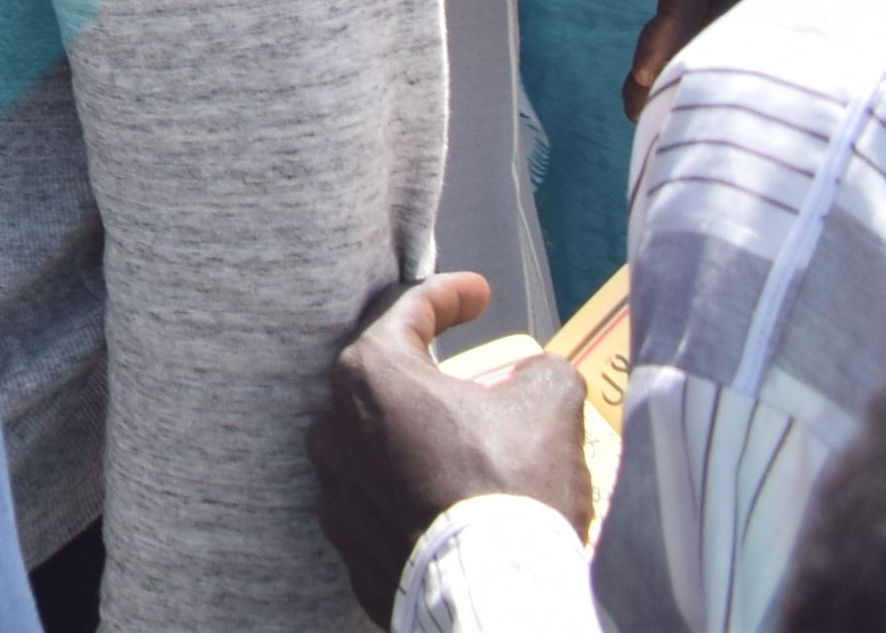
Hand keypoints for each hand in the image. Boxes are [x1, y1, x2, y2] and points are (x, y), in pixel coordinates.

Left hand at [310, 274, 591, 609]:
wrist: (496, 591)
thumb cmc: (514, 488)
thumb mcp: (550, 404)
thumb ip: (540, 371)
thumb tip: (536, 375)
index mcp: (371, 376)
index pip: (408, 313)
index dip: (450, 295)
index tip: (479, 294)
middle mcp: (335, 427)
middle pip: (383, 382)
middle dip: (430, 374)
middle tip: (477, 379)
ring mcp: (335, 491)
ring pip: (373, 444)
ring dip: (415, 437)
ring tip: (466, 445)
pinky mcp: (348, 545)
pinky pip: (378, 502)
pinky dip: (410, 493)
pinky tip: (448, 498)